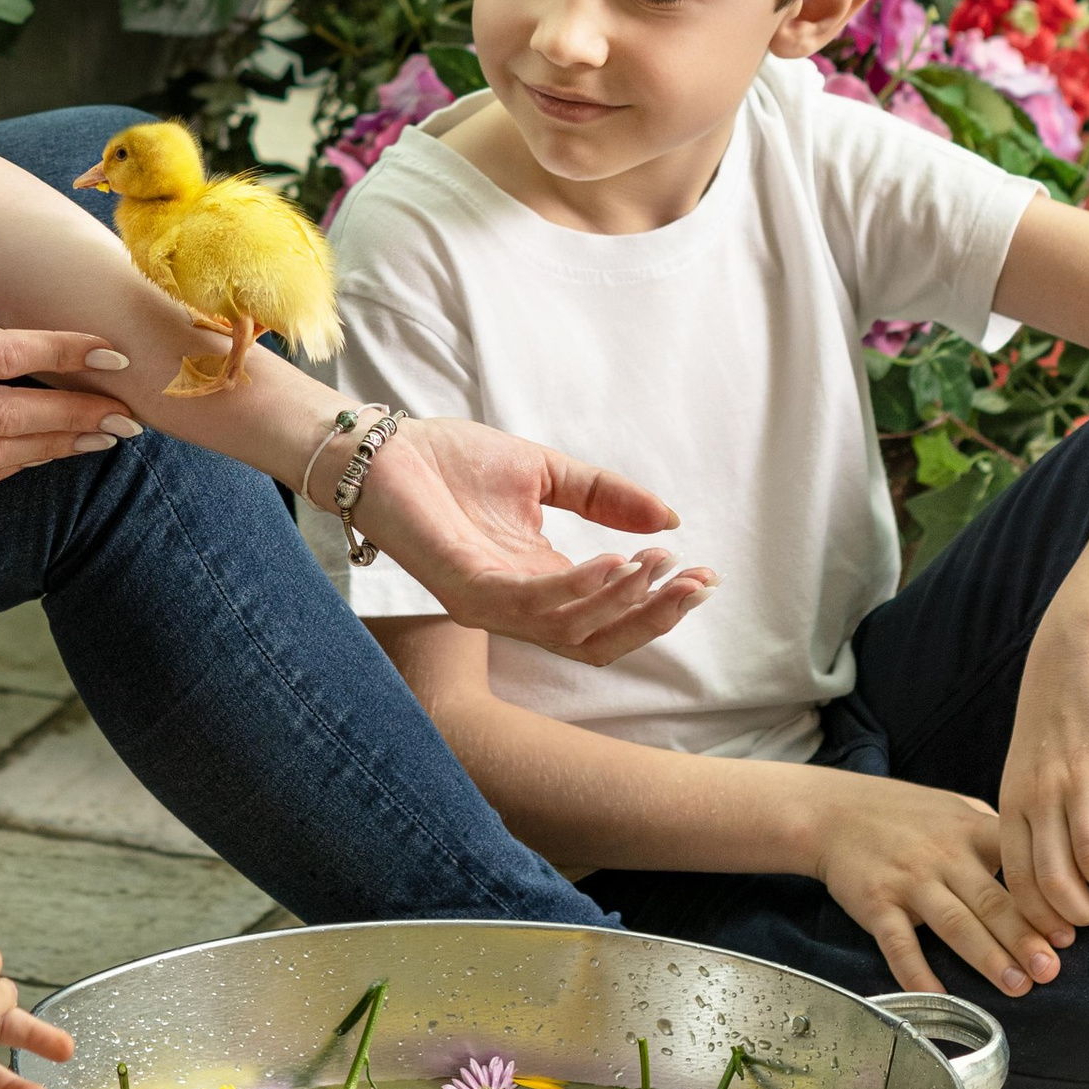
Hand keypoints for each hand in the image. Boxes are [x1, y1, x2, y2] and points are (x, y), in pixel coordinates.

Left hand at [348, 420, 710, 662]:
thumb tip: (670, 517)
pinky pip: (531, 602)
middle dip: (654, 617)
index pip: (609, 617)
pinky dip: (577, 588)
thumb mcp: (545, 473)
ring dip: (623, 601)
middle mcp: (515, 605)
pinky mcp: (463, 587)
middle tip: (697, 583)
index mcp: (536, 582)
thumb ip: (603, 496)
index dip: (660, 603)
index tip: (706, 573)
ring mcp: (489, 602)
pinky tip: (613, 561)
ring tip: (659, 564)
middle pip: (600, 641)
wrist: (382, 447)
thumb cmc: (452, 461)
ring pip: (571, 631)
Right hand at [810, 777, 1065, 999]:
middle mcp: (943, 855)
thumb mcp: (953, 809)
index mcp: (969, 830)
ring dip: (988, 958)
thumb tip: (1046, 870)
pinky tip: (938, 997)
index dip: (1046, 898)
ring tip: (1018, 987)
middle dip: (1025, 937)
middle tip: (1052, 970)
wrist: (832, 810)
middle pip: (991, 900)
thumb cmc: (901, 814)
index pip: (1017, 864)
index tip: (1072, 930)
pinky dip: (917, 972)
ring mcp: (909, 880)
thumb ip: (994, 836)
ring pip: (954, 923)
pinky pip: (899, 943)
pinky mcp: (876, 902)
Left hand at [998, 620, 1088, 938]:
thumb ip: (1040, 825)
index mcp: (1015, 802)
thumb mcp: (1028, 774)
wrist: (1075, 652)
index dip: (1044, 919)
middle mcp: (1043, 794)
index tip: (1067, 939)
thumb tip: (1068, 884)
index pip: (1020, 882)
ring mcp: (1082, 776)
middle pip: (1056, 882)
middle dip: (1083, 918)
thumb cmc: (1055, 722)